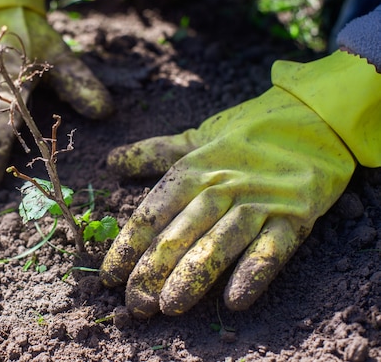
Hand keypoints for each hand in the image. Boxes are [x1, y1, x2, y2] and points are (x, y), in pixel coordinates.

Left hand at [100, 50, 380, 316]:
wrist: (313, 117)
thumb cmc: (247, 132)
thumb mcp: (196, 138)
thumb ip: (154, 153)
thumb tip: (110, 163)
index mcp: (194, 169)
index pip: (153, 212)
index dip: (129, 245)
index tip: (110, 275)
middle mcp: (222, 186)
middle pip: (181, 232)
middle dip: (154, 270)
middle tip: (135, 303)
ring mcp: (259, 202)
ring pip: (220, 243)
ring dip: (193, 276)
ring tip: (170, 306)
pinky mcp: (295, 215)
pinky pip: (273, 248)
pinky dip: (254, 273)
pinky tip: (235, 300)